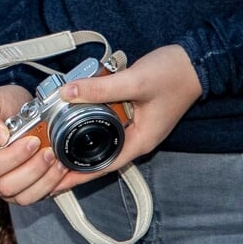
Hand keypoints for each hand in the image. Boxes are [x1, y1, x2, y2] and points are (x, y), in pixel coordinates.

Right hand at [0, 85, 72, 206]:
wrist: (16, 109)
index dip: (11, 158)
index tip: (31, 141)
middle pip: (7, 187)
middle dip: (33, 170)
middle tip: (49, 151)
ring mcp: (7, 187)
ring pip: (24, 197)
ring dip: (46, 181)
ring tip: (59, 161)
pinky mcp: (26, 190)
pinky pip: (42, 196)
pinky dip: (60, 185)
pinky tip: (71, 171)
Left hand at [51, 43, 202, 195]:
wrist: (196, 61)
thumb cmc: (174, 75)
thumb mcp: (135, 81)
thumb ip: (101, 88)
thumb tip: (67, 92)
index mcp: (140, 141)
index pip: (102, 166)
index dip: (77, 175)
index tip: (54, 182)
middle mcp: (137, 138)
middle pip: (100, 156)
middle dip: (74, 161)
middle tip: (45, 162)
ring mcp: (135, 125)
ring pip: (102, 137)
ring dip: (80, 139)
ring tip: (53, 142)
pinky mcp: (133, 111)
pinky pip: (107, 121)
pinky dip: (90, 119)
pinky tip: (74, 112)